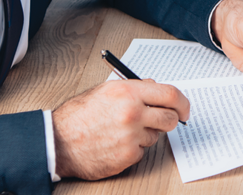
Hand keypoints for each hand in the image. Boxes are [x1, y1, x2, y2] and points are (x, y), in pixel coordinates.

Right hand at [52, 79, 189, 179]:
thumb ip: (135, 88)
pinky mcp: (128, 156)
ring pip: (156, 136)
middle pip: (170, 118)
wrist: (58, 142)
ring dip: (147, 134)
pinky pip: (143, 151)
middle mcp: (133, 113)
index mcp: (128, 92)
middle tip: (160, 121)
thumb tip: (156, 87)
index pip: (170, 94)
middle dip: (169, 120)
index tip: (184, 109)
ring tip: (123, 131)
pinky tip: (116, 143)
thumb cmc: (79, 115)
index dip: (182, 102)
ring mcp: (132, 136)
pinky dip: (135, 148)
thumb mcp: (105, 90)